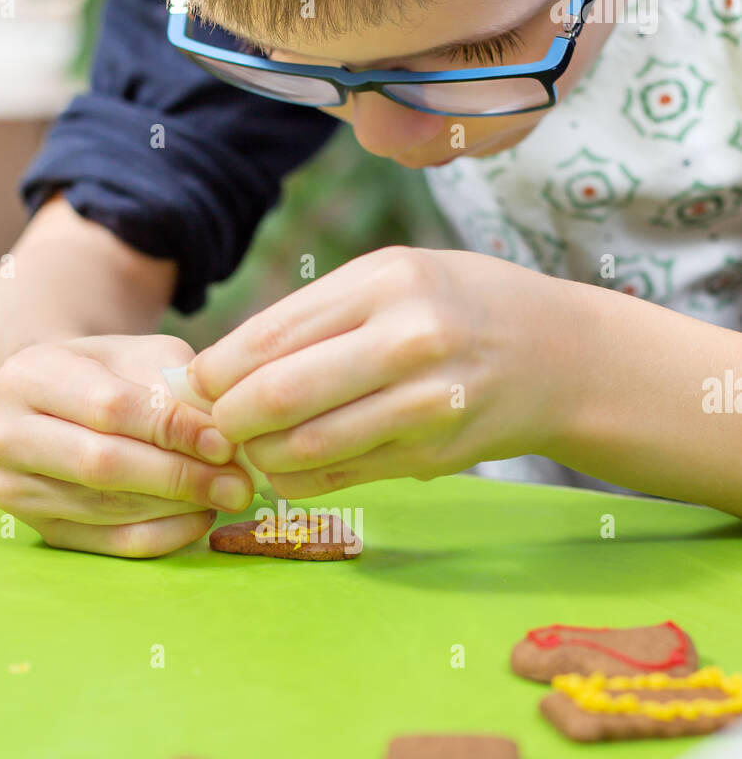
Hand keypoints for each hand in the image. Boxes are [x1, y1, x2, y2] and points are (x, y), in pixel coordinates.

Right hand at [0, 335, 254, 556]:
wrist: (59, 404)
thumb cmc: (111, 375)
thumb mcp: (144, 358)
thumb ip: (180, 390)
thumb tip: (223, 442)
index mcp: (27, 375)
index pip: (109, 408)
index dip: (173, 429)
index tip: (226, 443)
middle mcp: (2, 433)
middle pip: (102, 464)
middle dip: (179, 476)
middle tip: (238, 484)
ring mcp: (12, 488)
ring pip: (108, 508)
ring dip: (177, 507)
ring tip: (225, 496)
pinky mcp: (37, 530)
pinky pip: (111, 542)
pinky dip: (164, 534)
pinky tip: (200, 518)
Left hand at [188, 247, 571, 496]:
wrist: (559, 356)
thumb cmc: (459, 307)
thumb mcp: (396, 278)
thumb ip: (316, 316)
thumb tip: (220, 369)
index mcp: (387, 282)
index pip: (271, 335)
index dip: (218, 371)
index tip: (199, 385)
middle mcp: (408, 340)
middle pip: (281, 396)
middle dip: (230, 420)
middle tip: (216, 426)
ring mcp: (425, 403)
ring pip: (307, 447)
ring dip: (262, 457)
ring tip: (252, 448)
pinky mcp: (433, 453)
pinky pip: (342, 477)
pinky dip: (300, 480)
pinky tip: (291, 469)